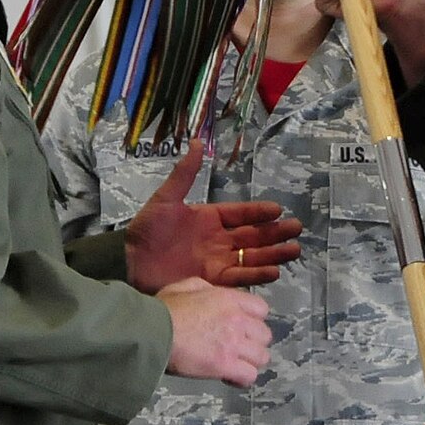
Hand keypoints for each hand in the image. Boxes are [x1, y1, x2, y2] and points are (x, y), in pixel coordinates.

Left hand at [124, 139, 302, 292]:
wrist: (128, 263)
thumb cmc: (146, 231)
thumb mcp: (165, 199)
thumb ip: (184, 174)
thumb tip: (197, 142)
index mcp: (210, 218)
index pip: (241, 214)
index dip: (259, 212)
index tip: (278, 209)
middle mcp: (218, 240)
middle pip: (253, 236)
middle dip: (275, 233)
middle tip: (296, 229)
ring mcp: (217, 262)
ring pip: (251, 257)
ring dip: (273, 254)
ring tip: (294, 250)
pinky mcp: (212, 282)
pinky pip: (238, 278)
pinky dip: (256, 275)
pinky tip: (274, 272)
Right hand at [159, 277, 271, 388]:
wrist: (152, 332)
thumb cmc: (164, 310)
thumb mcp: (186, 286)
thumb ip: (205, 289)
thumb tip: (211, 294)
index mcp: (230, 300)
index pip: (262, 309)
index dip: (254, 319)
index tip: (243, 327)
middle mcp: (238, 321)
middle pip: (265, 335)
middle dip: (254, 342)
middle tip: (239, 348)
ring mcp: (234, 344)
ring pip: (262, 357)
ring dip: (251, 362)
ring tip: (237, 364)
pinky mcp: (225, 365)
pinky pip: (249, 376)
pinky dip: (243, 379)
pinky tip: (231, 377)